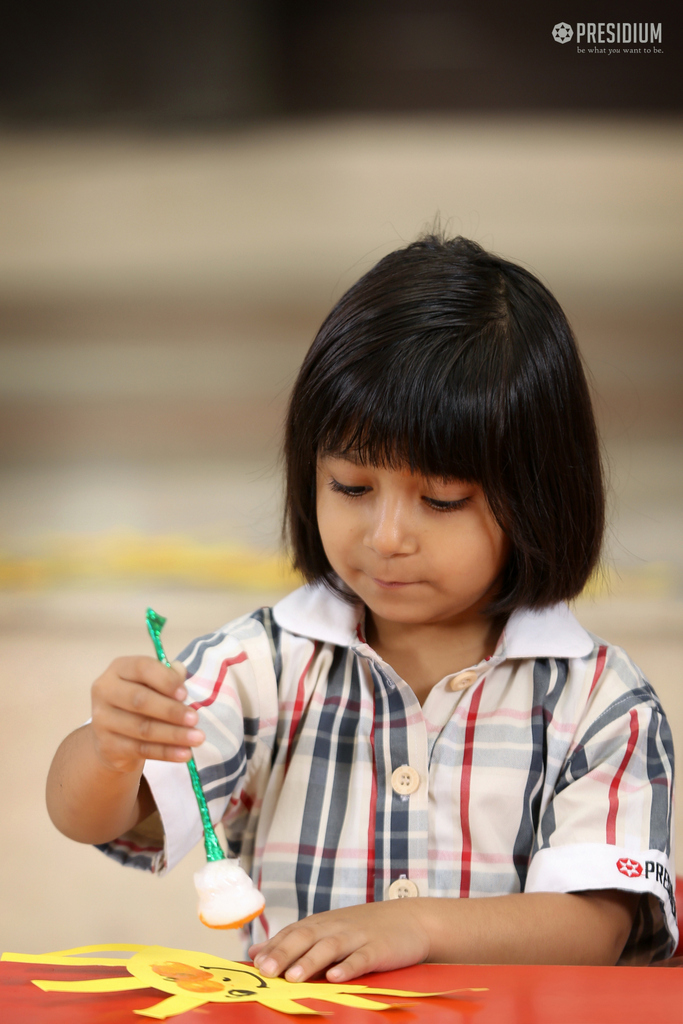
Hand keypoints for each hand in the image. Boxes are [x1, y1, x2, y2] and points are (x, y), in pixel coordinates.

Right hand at [90, 656, 202, 773]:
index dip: (166, 680)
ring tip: (197, 738)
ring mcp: (101, 720)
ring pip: (142, 728)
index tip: (185, 694)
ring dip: (174, 734)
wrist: (115, 736)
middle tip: (195, 718)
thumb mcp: (153, 684)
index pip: (142, 668)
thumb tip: (181, 676)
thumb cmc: (141, 701)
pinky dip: (166, 752)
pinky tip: (184, 753)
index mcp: (118, 669)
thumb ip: (168, 676)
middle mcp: (105, 691)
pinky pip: (141, 750)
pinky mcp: (107, 746)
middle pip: (139, 700)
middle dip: (171, 710)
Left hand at [249, 900, 431, 982]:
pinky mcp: (378, 949)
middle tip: (266, 971)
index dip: (274, 947)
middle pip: (306, 938)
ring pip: (330, 948)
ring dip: (310, 961)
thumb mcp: (327, 930)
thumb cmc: (363, 929)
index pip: (292, 933)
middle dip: (284, 953)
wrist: (410, 919)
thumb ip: (292, 941)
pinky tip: (336, 976)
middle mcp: (335, 928)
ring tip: (293, 977)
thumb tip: (255, 952)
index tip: (254, 963)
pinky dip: (348, 966)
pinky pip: (361, 958)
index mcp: (321, 924)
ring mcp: (357, 937)